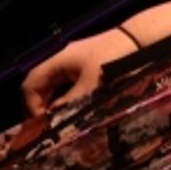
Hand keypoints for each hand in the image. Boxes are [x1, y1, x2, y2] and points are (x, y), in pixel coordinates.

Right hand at [21, 28, 136, 115]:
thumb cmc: (115, 59)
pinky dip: (70, 100)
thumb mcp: (92, 85)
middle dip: (43, 108)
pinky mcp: (87, 69)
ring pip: (57, 89)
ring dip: (58, 106)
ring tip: (64, 124)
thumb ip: (71, 103)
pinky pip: (71, 87)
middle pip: (41, 88)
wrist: (141, 40)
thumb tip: (53, 121)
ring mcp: (74, 65)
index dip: (31, 106)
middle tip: (51, 129)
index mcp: (56, 60)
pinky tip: (78, 113)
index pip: (30, 85)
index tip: (42, 125)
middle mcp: (60, 62)